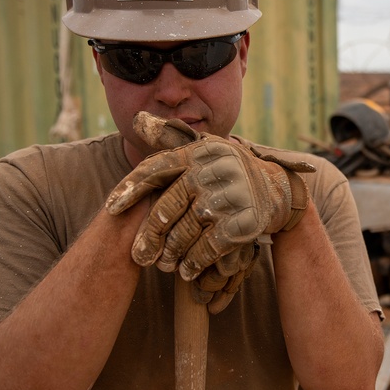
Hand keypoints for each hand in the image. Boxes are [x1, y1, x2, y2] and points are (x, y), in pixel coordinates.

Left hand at [106, 114, 314, 285]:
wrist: (278, 189)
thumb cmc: (230, 169)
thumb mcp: (205, 148)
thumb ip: (170, 137)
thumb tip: (137, 118)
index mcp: (197, 153)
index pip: (156, 169)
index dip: (130, 189)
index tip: (111, 209)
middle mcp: (211, 171)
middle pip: (166, 208)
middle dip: (149, 237)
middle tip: (140, 256)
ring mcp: (228, 197)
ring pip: (184, 232)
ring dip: (171, 253)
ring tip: (165, 265)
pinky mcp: (242, 222)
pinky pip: (208, 248)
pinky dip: (195, 262)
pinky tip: (188, 270)